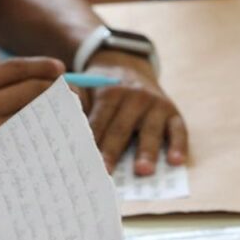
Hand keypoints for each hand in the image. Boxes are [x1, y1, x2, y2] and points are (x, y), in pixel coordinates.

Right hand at [0, 53, 65, 190]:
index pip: (14, 69)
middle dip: (54, 88)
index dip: (41, 66)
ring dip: (51, 113)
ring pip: (32, 118)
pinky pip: (24, 143)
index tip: (57, 68)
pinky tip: (47, 137)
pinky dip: (38, 137)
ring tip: (64, 113)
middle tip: (68, 90)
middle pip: (31, 91)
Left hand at [85, 50, 187, 175]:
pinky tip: (176, 161)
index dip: (91, 141)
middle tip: (106, 172)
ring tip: (142, 171)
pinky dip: (179, 145)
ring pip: (151, 131)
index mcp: (111, 92)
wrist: (130, 66)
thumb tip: (60, 110)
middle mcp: (136, 97)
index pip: (99, 121)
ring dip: (147, 151)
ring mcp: (156, 104)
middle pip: (122, 129)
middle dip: (113, 151)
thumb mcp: (86, 87)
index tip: (83, 161)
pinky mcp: (173, 112)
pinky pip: (179, 129)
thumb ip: (74, 101)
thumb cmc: (103, 89)